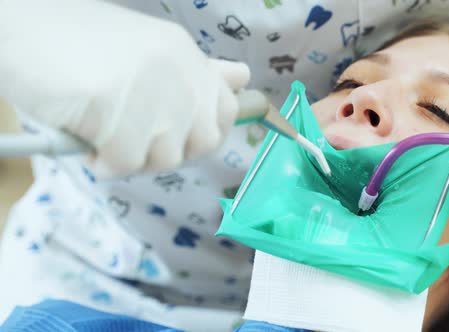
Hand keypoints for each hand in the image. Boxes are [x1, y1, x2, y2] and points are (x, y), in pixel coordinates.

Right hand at [0, 0, 249, 176]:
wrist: (17, 27)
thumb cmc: (75, 45)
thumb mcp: (146, 52)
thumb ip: (192, 72)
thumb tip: (242, 80)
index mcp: (184, 54)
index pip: (227, 108)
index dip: (203, 130)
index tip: (170, 130)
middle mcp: (177, 70)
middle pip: (204, 142)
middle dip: (169, 149)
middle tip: (132, 132)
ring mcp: (150, 90)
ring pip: (165, 158)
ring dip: (130, 154)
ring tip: (101, 126)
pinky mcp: (116, 111)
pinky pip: (125, 164)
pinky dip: (101, 161)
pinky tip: (83, 133)